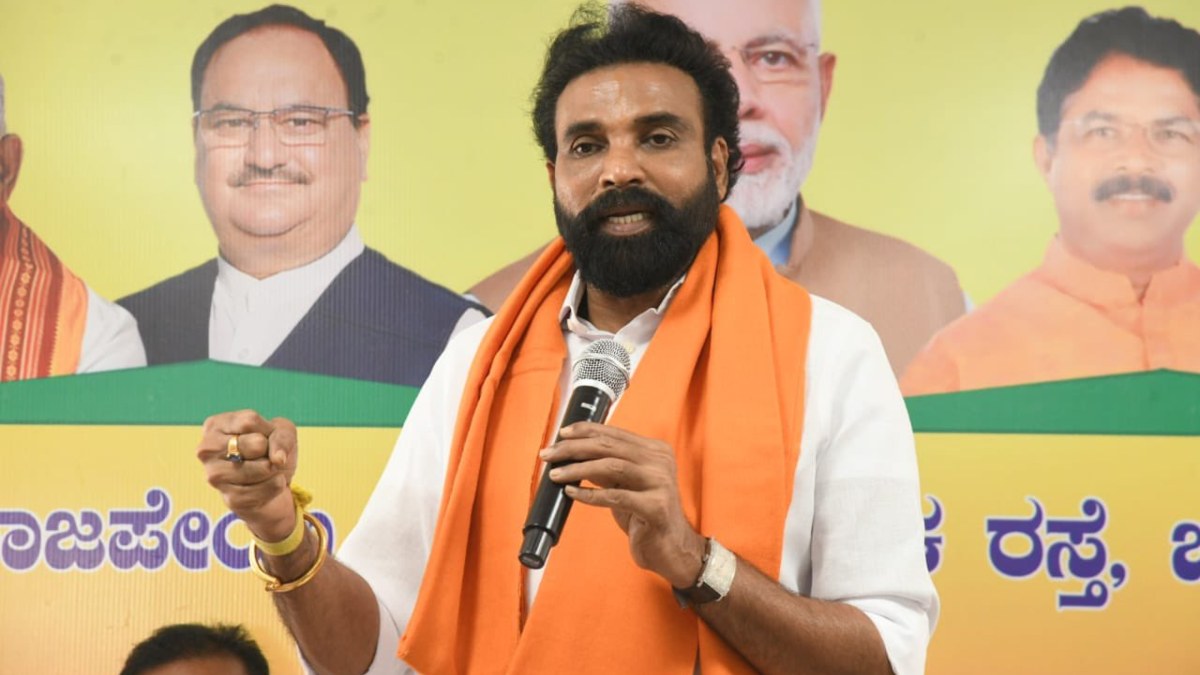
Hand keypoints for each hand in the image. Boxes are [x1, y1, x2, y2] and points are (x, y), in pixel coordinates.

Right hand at [196, 410, 298, 542]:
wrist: (270, 483)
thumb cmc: (270, 449)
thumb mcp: (281, 431)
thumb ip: (282, 437)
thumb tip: (277, 459)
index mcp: (215, 426)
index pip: (250, 421)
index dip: (268, 430)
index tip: (265, 437)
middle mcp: (207, 450)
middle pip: (256, 444)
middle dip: (271, 450)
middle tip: (264, 456)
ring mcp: (215, 476)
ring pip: (263, 468)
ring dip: (275, 469)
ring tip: (266, 470)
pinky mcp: (229, 499)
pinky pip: (266, 489)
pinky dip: (275, 485)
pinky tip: (266, 484)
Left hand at [541, 422, 705, 588]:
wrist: (670, 549)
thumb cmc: (644, 516)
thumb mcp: (625, 484)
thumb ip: (607, 467)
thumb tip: (573, 453)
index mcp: (655, 451)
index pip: (615, 433)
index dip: (585, 431)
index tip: (560, 434)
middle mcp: (660, 462)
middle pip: (610, 446)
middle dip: (574, 448)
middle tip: (548, 454)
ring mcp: (661, 483)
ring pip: (611, 466)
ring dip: (578, 469)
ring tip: (556, 474)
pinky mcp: (656, 507)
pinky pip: (616, 496)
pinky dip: (590, 494)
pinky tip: (572, 493)